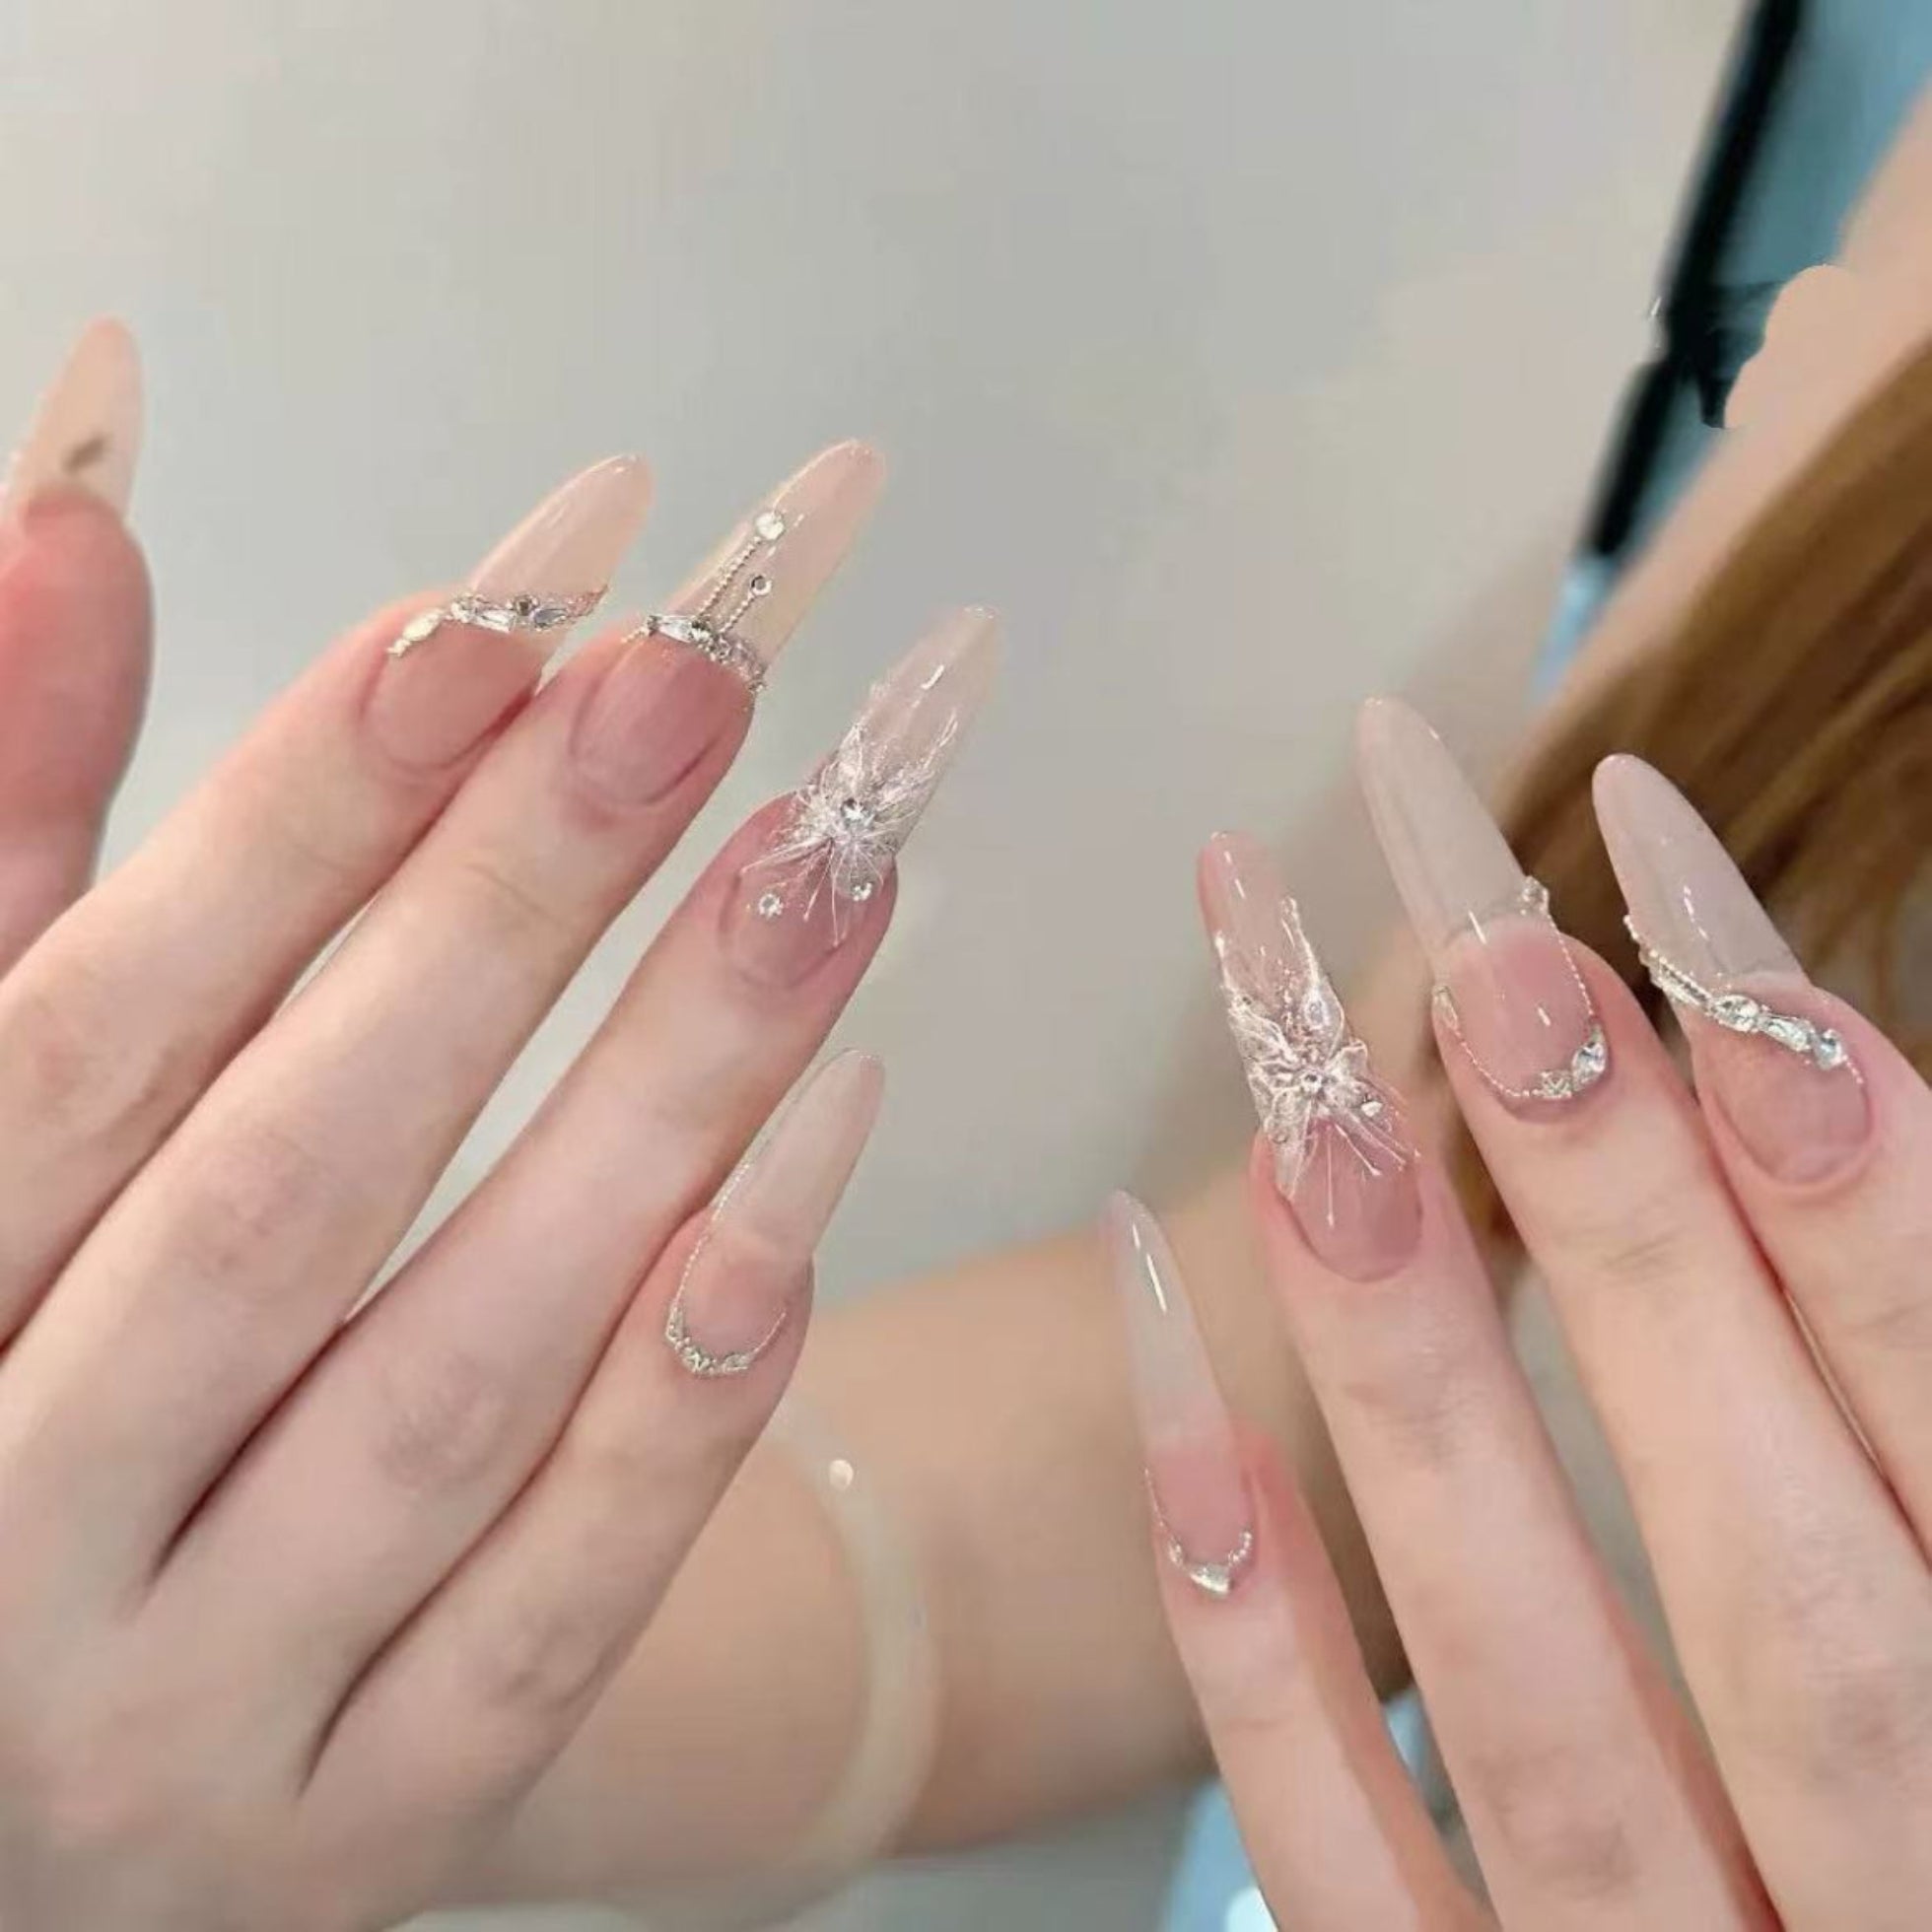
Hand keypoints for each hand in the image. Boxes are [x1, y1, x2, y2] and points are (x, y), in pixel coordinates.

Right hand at [0, 322, 993, 1929]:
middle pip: (294, 1183)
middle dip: (508, 906)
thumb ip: (11, 837)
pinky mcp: (367, 1834)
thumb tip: (81, 508)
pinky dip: (695, 1380)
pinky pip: (559, 1603)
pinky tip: (820, 1151)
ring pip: (459, 1382)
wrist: (0, 1784)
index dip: (304, 799)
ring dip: (665, 1099)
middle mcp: (2, 1553)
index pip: (94, 1031)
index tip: (511, 605)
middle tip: (705, 679)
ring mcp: (188, 1725)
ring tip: (827, 870)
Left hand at [1117, 699, 1930, 1928]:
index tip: (1680, 881)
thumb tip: (1804, 1089)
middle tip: (1487, 932)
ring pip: (1533, 1696)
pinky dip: (1250, 1627)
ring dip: (1415, 1390)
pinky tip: (1161, 1357)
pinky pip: (1341, 1858)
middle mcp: (1884, 1906)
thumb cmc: (1926, 1802)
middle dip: (1632, 1236)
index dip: (1853, 1174)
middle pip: (1766, 1570)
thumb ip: (1914, 1424)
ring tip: (1303, 1117)